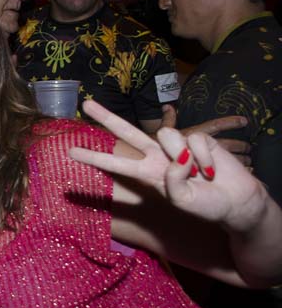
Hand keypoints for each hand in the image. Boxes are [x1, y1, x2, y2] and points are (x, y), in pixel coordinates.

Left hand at [73, 100, 267, 231]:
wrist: (235, 201)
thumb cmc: (205, 204)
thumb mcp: (181, 200)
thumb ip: (171, 181)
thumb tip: (175, 158)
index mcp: (147, 173)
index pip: (116, 165)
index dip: (94, 158)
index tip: (70, 153)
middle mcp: (157, 156)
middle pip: (128, 132)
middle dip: (107, 117)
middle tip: (86, 103)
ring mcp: (176, 146)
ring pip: (168, 138)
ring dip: (186, 160)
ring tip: (200, 174)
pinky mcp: (198, 137)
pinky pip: (195, 142)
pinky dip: (205, 159)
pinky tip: (211, 169)